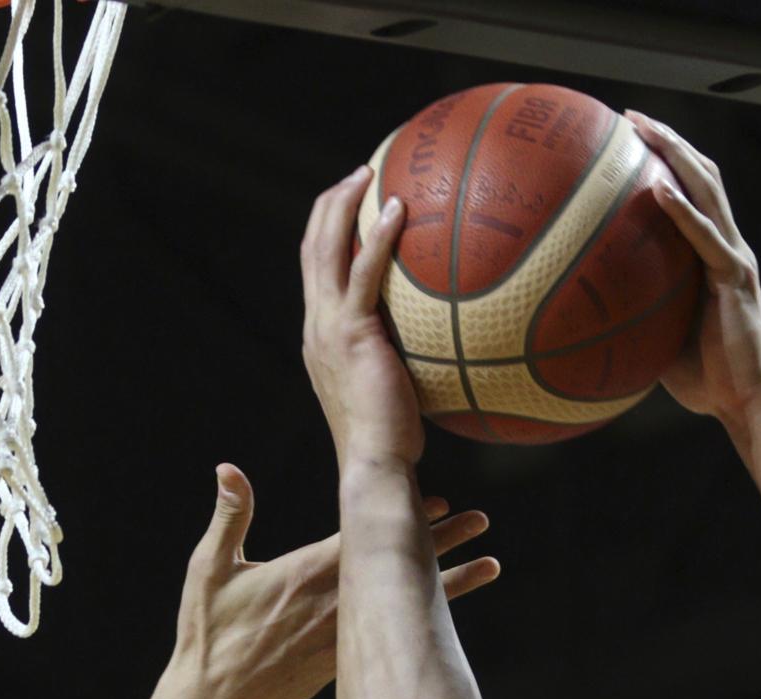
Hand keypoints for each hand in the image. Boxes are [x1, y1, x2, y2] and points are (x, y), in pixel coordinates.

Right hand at [170, 463, 499, 698]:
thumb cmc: (208, 634)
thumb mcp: (210, 570)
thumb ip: (230, 517)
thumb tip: (227, 468)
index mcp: (304, 573)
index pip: (364, 536)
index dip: (403, 516)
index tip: (439, 499)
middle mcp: (334, 603)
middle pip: (397, 564)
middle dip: (442, 540)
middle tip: (480, 520)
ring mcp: (344, 636)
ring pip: (407, 603)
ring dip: (450, 582)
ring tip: (491, 565)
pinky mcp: (344, 663)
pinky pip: (395, 635)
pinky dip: (425, 619)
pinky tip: (451, 610)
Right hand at [301, 168, 426, 469]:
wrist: (376, 463)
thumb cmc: (394, 441)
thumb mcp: (396, 391)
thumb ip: (407, 360)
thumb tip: (449, 347)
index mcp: (321, 337)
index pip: (317, 274)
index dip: (327, 234)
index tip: (351, 207)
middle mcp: (316, 326)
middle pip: (311, 249)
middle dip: (329, 205)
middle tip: (357, 175)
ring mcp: (327, 328)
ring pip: (324, 249)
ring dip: (342, 205)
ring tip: (367, 173)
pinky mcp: (350, 333)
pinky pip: (363, 272)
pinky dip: (376, 236)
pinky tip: (399, 208)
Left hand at [628, 111, 760, 427]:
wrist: (746, 403)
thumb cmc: (703, 379)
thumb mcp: (657, 339)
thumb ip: (635, 313)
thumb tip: (582, 315)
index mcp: (713, 256)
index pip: (693, 193)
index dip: (667, 160)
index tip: (628, 139)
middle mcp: (728, 247)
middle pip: (702, 176)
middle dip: (668, 141)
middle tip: (629, 118)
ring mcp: (734, 259)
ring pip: (709, 191)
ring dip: (676, 155)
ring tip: (644, 130)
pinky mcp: (735, 279)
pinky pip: (705, 239)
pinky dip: (683, 212)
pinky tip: (656, 189)